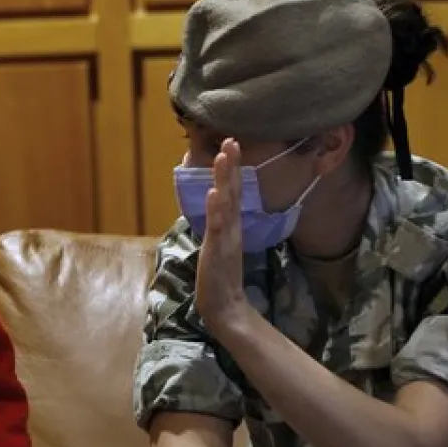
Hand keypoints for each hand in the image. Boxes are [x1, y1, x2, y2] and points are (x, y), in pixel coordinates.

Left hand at [194, 139, 251, 332]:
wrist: (224, 306)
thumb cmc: (221, 277)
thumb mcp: (221, 246)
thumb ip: (222, 227)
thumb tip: (220, 209)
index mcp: (230, 226)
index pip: (232, 192)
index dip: (231, 169)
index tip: (230, 145)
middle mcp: (230, 228)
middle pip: (232, 191)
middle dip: (230, 165)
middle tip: (231, 140)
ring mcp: (225, 238)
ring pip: (226, 203)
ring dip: (225, 179)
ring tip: (224, 156)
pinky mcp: (218, 251)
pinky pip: (218, 227)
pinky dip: (217, 210)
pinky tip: (215, 193)